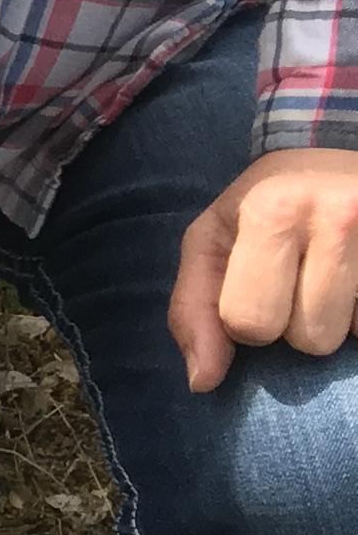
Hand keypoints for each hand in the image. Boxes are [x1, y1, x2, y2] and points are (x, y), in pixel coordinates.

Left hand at [168, 147, 357, 391]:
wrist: (334, 152)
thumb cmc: (263, 205)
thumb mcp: (211, 240)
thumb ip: (193, 309)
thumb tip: (203, 382)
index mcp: (273, 211)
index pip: (251, 322)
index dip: (246, 321)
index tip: (257, 289)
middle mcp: (338, 216)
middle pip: (310, 338)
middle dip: (297, 326)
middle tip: (300, 282)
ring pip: (353, 336)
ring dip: (339, 321)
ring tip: (333, 278)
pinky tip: (355, 281)